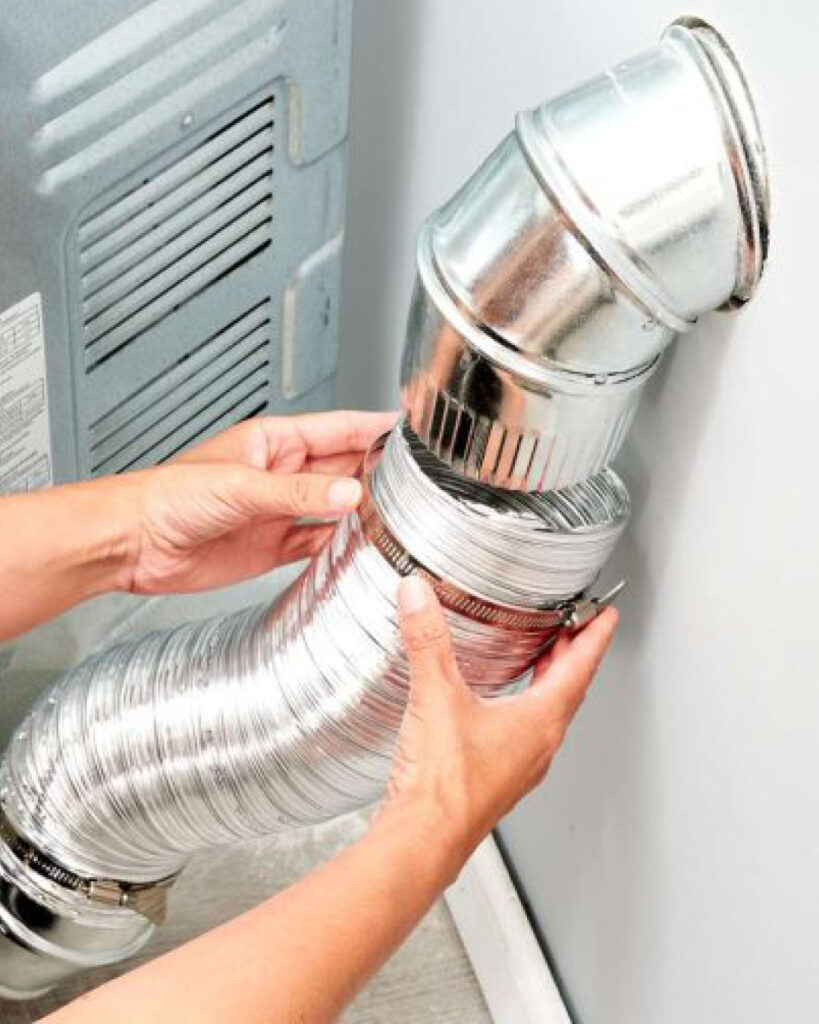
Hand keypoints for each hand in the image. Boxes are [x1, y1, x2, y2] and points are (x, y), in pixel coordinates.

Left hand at [125, 410, 395, 594]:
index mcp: (273, 443)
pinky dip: (338, 546)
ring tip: (397, 514)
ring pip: (334, 508)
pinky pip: (315, 544)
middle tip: (415, 480)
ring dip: (361, 511)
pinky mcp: (271, 548)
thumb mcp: (240, 486)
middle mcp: (280, 475)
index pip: (337, 429)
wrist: (135, 543)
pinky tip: (357, 546)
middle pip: (342, 469)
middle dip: (376, 472)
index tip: (409, 428)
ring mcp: (278, 512)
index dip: (373, 427)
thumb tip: (349, 496)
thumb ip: (297, 494)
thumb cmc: (168, 497)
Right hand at [382, 575, 617, 873]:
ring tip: (537, 662)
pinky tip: (493, 708)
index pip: (581, 668)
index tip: (607, 617)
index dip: (595, 637)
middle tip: (574, 630)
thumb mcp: (436, 695)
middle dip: (572, 656)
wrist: (422, 840)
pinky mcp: (494, 781)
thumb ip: (427, 639)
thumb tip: (419, 596)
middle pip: (567, 691)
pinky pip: (519, 737)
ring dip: (547, 684)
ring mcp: (517, 767)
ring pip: (545, 716)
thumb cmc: (444, 786)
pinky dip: (519, 711)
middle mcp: (537, 746)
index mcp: (539, 722)